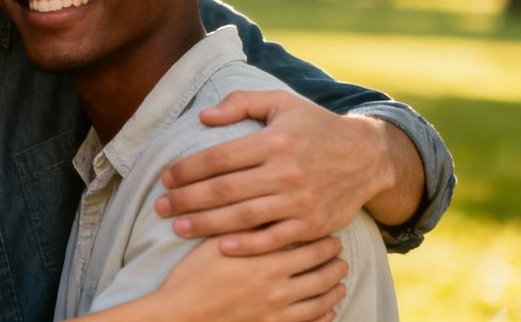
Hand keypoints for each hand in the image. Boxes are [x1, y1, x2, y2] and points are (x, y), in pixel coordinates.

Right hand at [153, 236, 347, 321]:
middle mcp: (278, 287)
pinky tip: (328, 310)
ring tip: (340, 280)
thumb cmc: (193, 276)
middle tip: (340, 254)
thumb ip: (242, 229)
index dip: (323, 240)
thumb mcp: (214, 244)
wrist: (180, 315)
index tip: (331, 233)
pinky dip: (324, 316)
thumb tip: (263, 208)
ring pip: (320, 299)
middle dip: (334, 262)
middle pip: (320, 273)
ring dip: (334, 288)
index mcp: (265, 262)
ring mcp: (277, 311)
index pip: (308, 248)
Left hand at [155, 89, 412, 255]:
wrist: (368, 156)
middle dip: (187, 199)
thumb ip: (241, 103)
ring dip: (206, 225)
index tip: (166, 178)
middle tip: (160, 206)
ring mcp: (300, 201)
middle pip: (224, 190)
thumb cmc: (315, 126)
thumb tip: (203, 117)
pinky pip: (274, 239)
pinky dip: (246, 246)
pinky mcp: (313, 225)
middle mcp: (286, 171)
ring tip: (178, 228)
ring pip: (243, 217)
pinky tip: (220, 247)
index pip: (219, 157)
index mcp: (274, 141)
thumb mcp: (281, 102)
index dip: (187, 169)